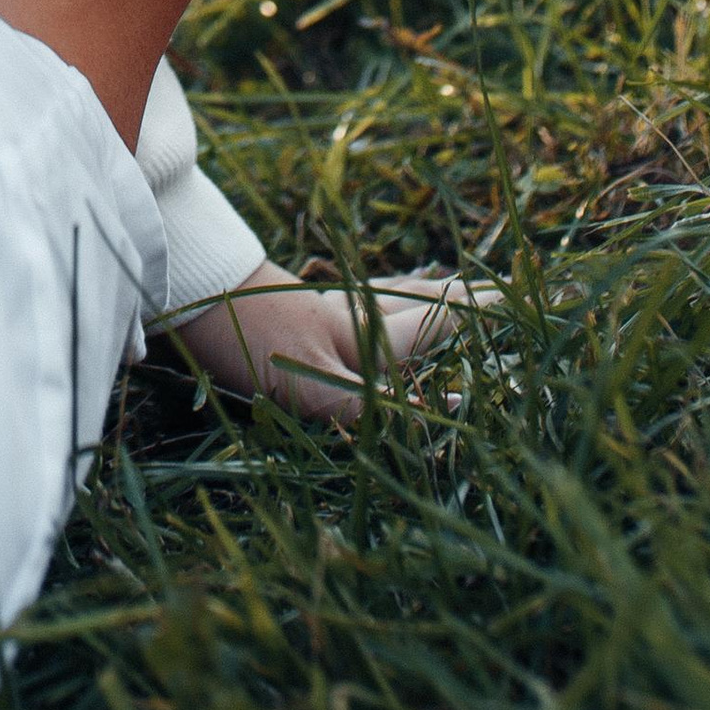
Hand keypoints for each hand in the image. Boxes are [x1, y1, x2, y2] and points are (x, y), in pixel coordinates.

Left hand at [171, 265, 495, 421]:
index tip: (526, 299)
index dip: (483, 316)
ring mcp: (324, 307)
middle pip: (421, 302)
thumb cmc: (250, 338)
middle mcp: (355, 313)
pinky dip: (383, 299)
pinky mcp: (295, 310)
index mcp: (370, 332)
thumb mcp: (316, 389)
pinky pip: (359, 303)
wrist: (183, 291)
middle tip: (501, 288)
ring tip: (448, 285)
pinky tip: (369, 305)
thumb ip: (380, 411)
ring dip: (424, 294)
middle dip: (463, 298)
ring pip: (390, 298)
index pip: (440, 322)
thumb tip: (448, 423)